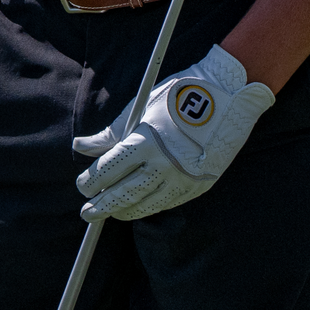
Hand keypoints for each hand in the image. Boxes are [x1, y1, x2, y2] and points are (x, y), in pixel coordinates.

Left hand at [73, 43, 273, 220]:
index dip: (91, 181)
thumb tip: (81, 147)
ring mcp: (184, 178)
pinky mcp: (199, 185)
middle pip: (125, 194)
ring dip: (126, 211)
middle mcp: (164, 164)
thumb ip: (111, 133)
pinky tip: (139, 207)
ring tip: (111, 213)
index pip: (109, 170)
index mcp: (145, 142)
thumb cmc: (178, 97)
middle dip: (103, 206)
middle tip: (87, 213)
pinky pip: (169, 203)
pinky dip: (151, 206)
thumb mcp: (141, 109)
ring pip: (147, 205)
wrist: (228, 96)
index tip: (82, 185)